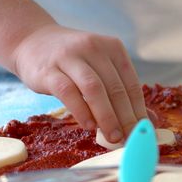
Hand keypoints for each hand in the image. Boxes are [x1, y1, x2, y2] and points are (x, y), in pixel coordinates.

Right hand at [12, 24, 146, 142]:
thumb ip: (123, 93)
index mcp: (113, 48)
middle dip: (126, 118)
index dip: (139, 111)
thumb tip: (149, 123)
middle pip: (116, 89)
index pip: (131, 84)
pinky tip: (89, 126)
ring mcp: (70, 57)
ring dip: (107, 117)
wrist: (32, 42)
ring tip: (113, 137)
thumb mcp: (101, 69)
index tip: (142, 132)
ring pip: (95, 90)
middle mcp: (94, 48)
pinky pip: (68, 92)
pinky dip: (81, 111)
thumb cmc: (74, 62)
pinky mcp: (49, 70)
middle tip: (130, 139)